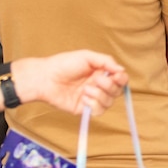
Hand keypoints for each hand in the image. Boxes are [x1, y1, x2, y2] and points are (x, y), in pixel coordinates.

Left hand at [11, 50, 127, 114]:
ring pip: (109, 102)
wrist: (45, 78)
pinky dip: (93, 104)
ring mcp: (92, 98)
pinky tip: (83, 98)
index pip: (120, 79)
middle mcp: (99, 86)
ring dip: (99, 95)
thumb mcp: (86, 56)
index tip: (116, 76)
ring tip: (85, 89)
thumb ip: (106, 61)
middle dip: (109, 86)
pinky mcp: (85, 109)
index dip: (121, 79)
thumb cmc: (63, 64)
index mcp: (102, 73)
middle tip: (96, 80)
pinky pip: (98, 111)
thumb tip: (122, 69)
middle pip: (117, 91)